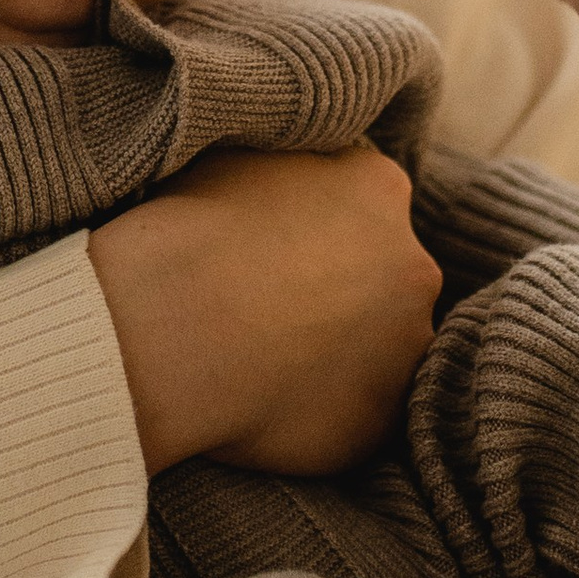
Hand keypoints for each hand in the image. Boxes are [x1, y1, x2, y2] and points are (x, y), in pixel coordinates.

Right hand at [89, 143, 440, 475]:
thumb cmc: (188, 234)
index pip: (368, 202)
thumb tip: (292, 174)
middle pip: (386, 277)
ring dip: (336, 355)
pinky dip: (320, 411)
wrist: (165, 327)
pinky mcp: (380, 421)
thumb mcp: (243, 156)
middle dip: (341, 292)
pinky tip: (265, 401)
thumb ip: (292, 165)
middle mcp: (413, 267)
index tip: (280, 245)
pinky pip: (354, 415)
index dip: (322, 226)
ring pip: (378, 351)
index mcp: (380, 189)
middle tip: (270, 306)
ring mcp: (404, 349)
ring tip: (262, 359)